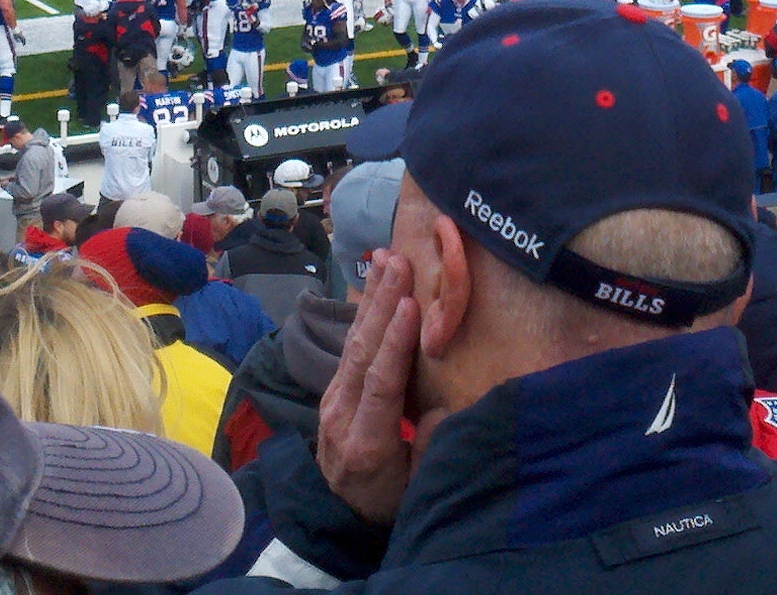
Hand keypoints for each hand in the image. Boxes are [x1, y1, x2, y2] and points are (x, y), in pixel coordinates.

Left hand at [316, 249, 420, 527]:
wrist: (337, 517)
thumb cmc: (386, 505)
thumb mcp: (415, 490)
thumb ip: (429, 448)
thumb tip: (443, 406)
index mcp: (366, 445)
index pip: (380, 384)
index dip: (395, 343)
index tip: (410, 304)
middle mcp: (342, 416)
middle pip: (362, 353)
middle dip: (382, 304)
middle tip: (399, 261)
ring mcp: (332, 401)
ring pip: (352, 343)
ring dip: (371, 299)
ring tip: (387, 259)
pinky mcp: (333, 391)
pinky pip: (350, 347)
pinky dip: (364, 313)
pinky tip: (375, 287)